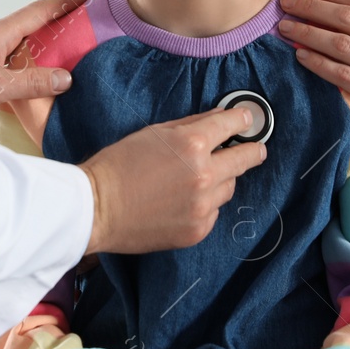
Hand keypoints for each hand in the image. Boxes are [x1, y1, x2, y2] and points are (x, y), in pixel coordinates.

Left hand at [0, 0, 88, 121]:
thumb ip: (31, 83)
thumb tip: (64, 78)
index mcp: (0, 32)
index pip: (39, 11)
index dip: (63, 3)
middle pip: (34, 24)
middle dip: (59, 22)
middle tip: (84, 25)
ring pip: (22, 42)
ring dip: (44, 44)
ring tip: (67, 53)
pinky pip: (12, 56)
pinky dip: (29, 60)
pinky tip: (34, 75)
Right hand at [78, 108, 266, 255]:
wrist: (96, 208)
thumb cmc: (118, 165)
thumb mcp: (154, 133)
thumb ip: (191, 125)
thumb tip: (219, 118)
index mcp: (192, 144)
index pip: (232, 124)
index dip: (243, 120)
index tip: (247, 120)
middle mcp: (205, 175)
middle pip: (245, 159)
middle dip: (251, 150)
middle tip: (254, 149)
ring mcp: (204, 206)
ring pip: (230, 187)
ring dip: (222, 180)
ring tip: (198, 179)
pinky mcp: (198, 230)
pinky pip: (214, 212)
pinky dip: (206, 205)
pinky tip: (184, 202)